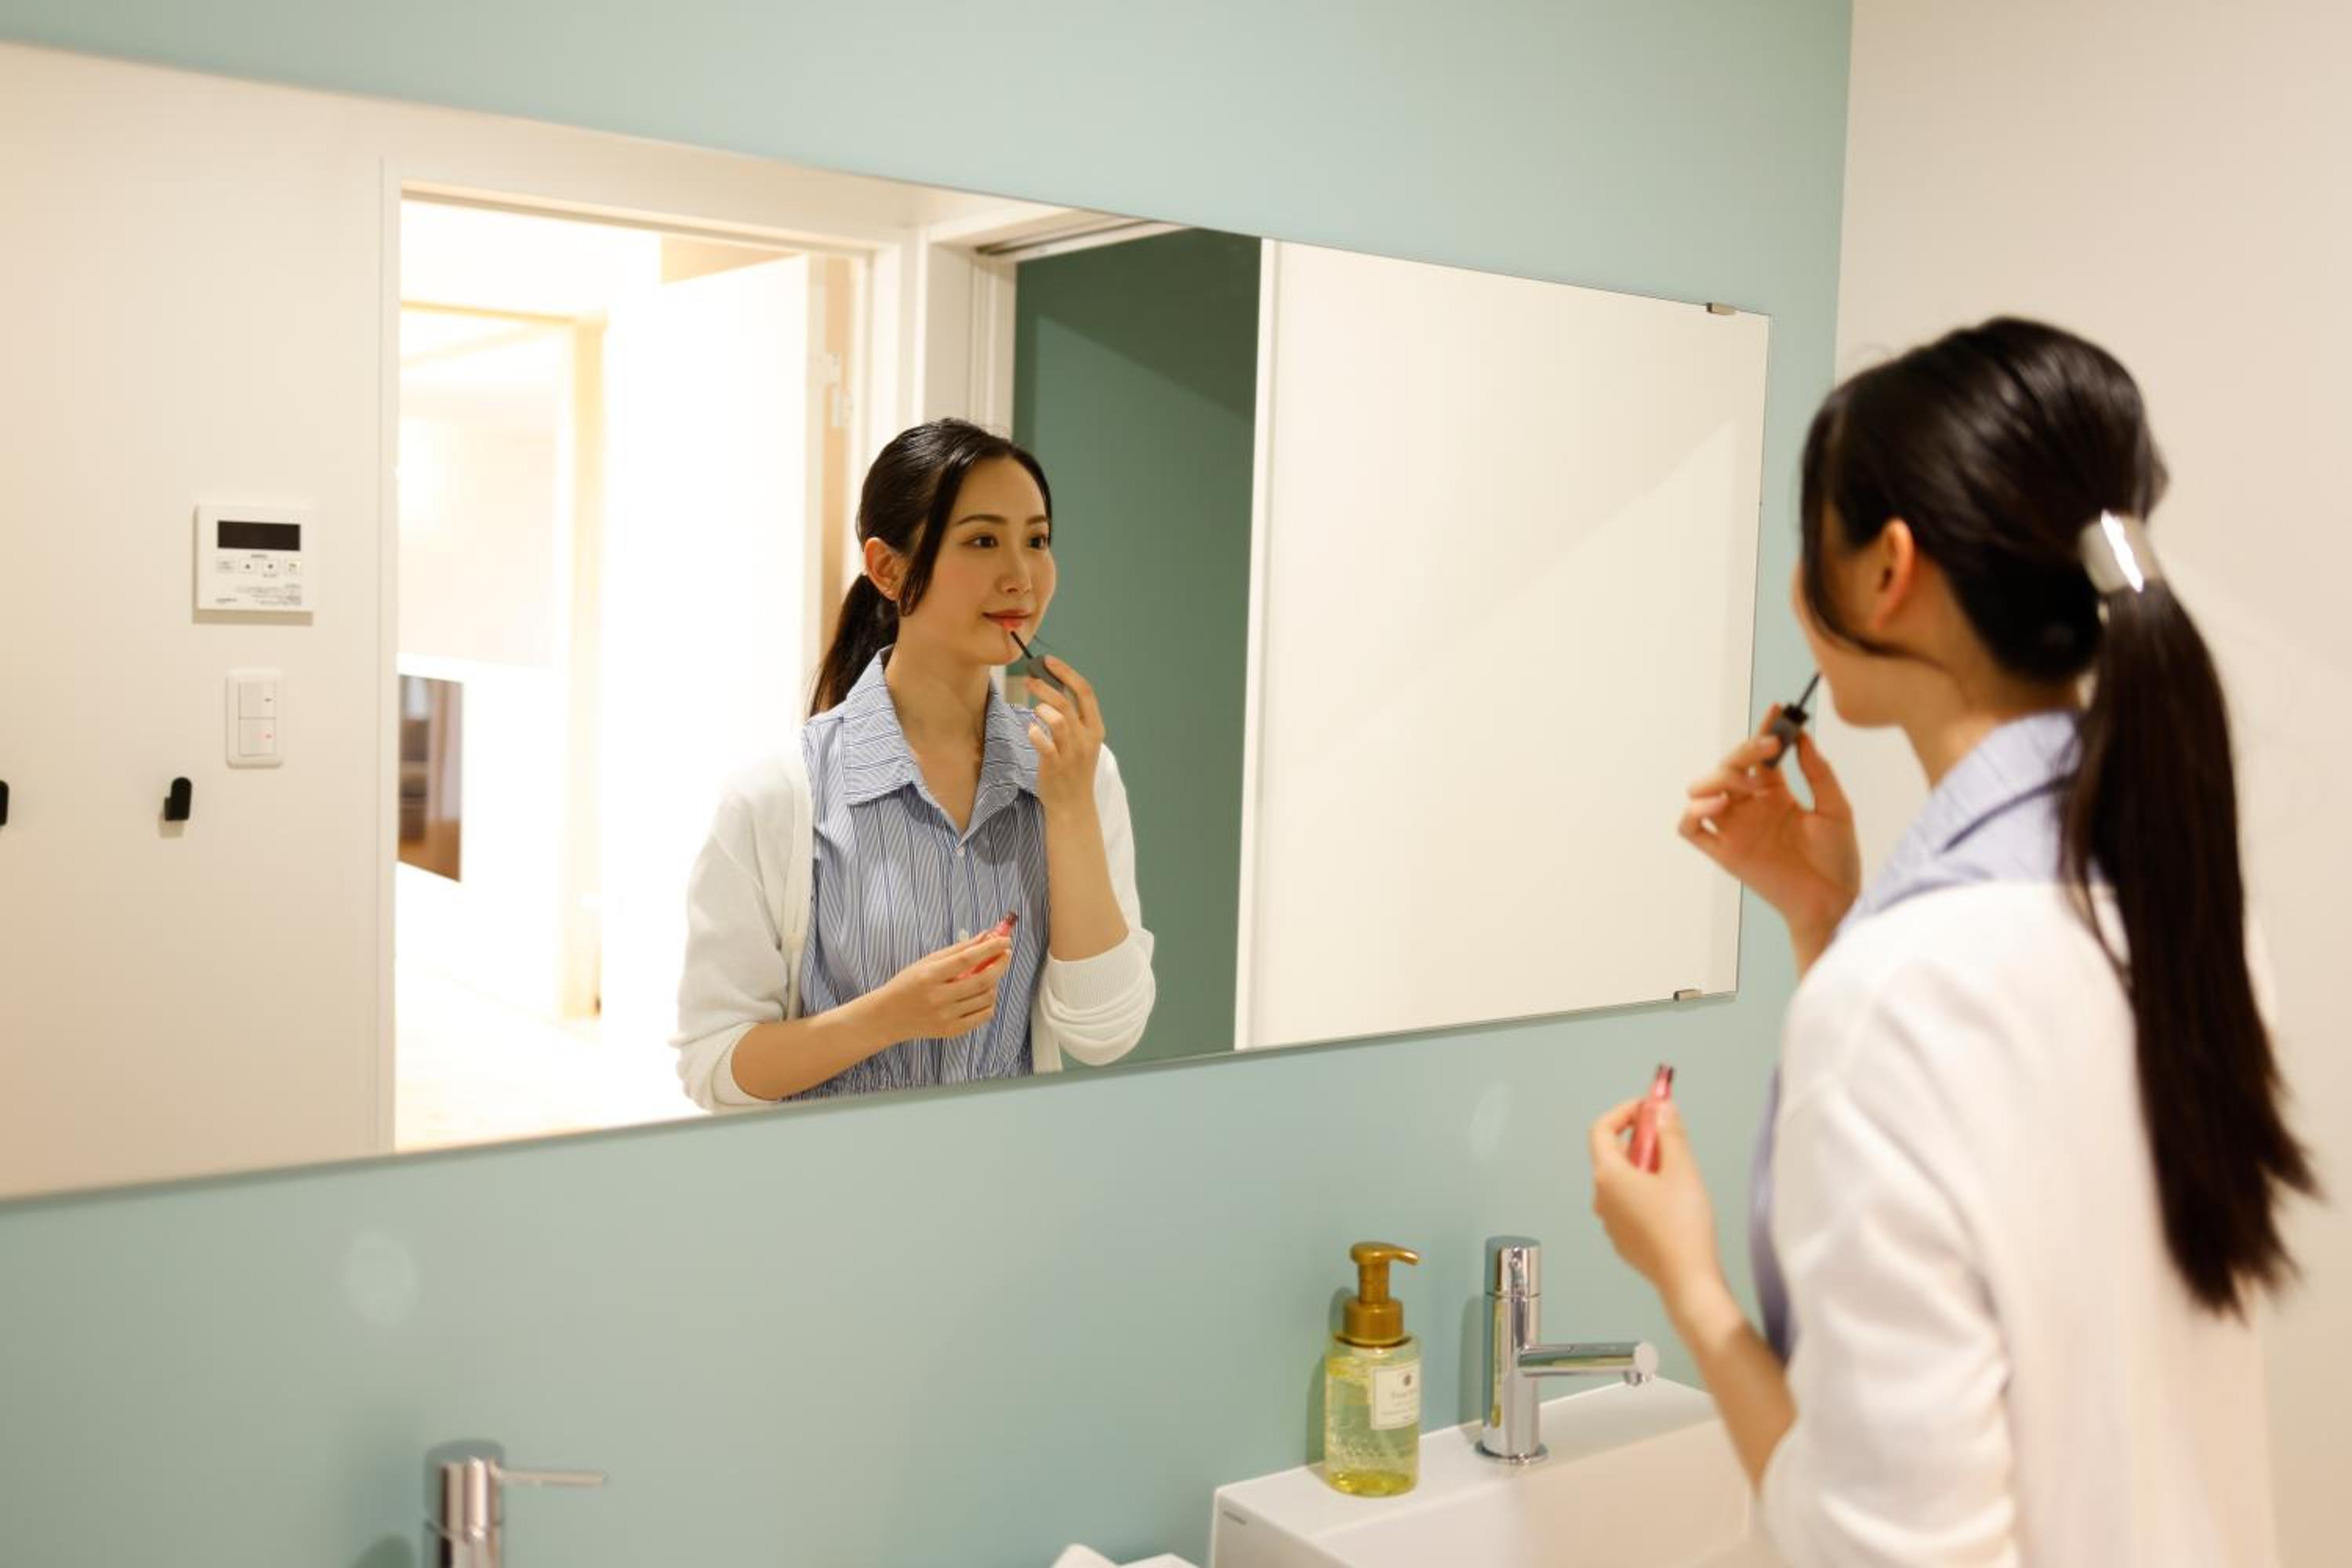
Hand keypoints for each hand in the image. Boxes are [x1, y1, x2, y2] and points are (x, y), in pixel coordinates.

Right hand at [870, 932, 1011, 1043]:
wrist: (887, 1017)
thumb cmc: (907, 985)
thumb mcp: (926, 962)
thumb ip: (957, 950)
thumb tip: (985, 936)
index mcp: (930, 976)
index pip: (967, 959)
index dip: (990, 948)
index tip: (1004, 941)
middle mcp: (938, 998)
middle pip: (982, 980)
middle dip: (1000, 964)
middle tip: (1005, 955)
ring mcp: (946, 1017)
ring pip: (986, 998)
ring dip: (995, 984)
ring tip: (990, 975)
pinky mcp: (951, 1031)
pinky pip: (982, 1016)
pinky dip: (989, 1003)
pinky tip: (984, 994)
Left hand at [1025, 655, 1104, 816]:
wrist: (1074, 806)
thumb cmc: (1074, 770)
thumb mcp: (1082, 741)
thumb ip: (1073, 718)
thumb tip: (1053, 687)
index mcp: (1095, 728)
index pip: (1085, 691)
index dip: (1067, 673)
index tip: (1049, 661)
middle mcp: (1086, 738)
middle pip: (1067, 702)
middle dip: (1046, 686)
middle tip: (1029, 679)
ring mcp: (1072, 753)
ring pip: (1058, 720)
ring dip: (1042, 708)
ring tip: (1033, 709)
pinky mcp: (1055, 766)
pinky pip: (1045, 744)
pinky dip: (1035, 733)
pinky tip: (1030, 730)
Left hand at [1589, 1097, 1725, 1315]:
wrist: (1686, 1279)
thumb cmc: (1683, 1224)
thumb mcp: (1682, 1170)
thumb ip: (1670, 1133)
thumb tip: (1662, 1108)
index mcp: (1609, 1176)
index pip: (1601, 1129)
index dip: (1624, 1112)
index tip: (1649, 1108)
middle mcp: (1601, 1197)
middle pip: (1611, 1154)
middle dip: (1638, 1138)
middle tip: (1668, 1136)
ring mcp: (1609, 1221)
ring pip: (1620, 1180)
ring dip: (1642, 1166)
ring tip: (1674, 1170)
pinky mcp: (1622, 1239)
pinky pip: (1626, 1204)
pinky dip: (1642, 1190)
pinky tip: (1671, 1201)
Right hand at [1678, 710, 1860, 946]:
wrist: (1833, 901)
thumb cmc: (1838, 861)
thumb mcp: (1836, 808)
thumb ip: (1818, 772)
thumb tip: (1802, 737)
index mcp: (1775, 795)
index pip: (1759, 755)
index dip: (1764, 731)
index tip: (1776, 711)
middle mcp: (1750, 808)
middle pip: (1727, 766)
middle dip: (1742, 751)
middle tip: (1769, 749)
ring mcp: (1735, 829)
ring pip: (1702, 790)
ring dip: (1719, 777)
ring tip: (1749, 785)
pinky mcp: (1724, 852)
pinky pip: (1691, 827)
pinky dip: (1695, 810)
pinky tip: (1720, 803)